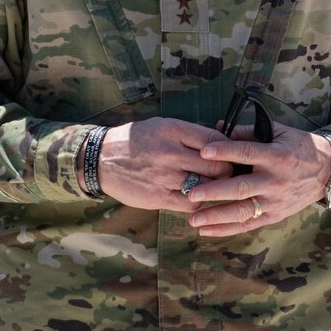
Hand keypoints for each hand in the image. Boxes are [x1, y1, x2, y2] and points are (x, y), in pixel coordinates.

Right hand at [97, 118, 234, 212]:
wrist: (100, 160)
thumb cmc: (135, 141)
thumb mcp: (161, 126)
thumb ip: (189, 134)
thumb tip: (221, 141)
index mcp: (173, 130)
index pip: (216, 141)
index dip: (229, 150)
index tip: (230, 155)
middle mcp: (170, 152)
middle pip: (217, 166)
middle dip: (227, 171)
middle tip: (227, 174)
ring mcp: (165, 176)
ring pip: (207, 187)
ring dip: (215, 189)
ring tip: (215, 188)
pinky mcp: (158, 197)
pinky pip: (191, 204)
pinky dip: (199, 203)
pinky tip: (197, 198)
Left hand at [187, 124, 330, 237]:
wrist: (328, 172)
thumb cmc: (299, 148)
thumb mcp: (280, 133)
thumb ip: (249, 131)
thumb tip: (218, 128)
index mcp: (277, 157)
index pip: (247, 153)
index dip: (225, 152)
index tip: (203, 151)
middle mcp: (275, 181)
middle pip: (241, 188)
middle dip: (214, 192)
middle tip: (192, 193)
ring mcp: (275, 201)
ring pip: (242, 212)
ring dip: (216, 216)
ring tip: (193, 220)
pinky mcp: (274, 215)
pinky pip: (248, 225)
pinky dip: (226, 229)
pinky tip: (207, 231)